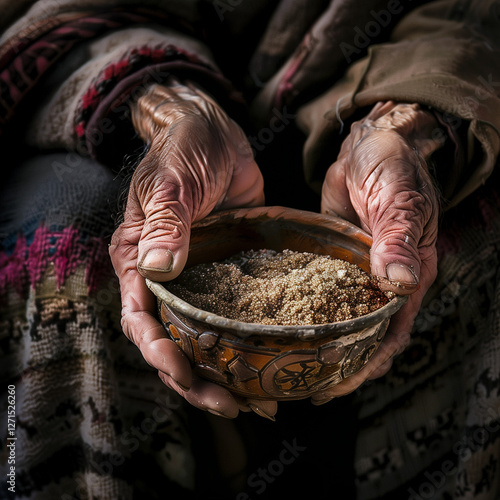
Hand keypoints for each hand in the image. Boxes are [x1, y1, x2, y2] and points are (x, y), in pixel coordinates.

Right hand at [109, 81, 275, 418]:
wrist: (214, 131)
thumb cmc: (183, 149)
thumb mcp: (172, 183)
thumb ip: (165, 224)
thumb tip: (157, 270)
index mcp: (139, 259)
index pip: (141, 318)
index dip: (158, 350)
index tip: (183, 370)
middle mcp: (166, 277)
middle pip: (172, 341)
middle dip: (194, 378)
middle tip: (230, 404)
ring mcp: (198, 278)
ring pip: (203, 339)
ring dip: (222, 373)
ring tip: (254, 402)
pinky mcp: (226, 273)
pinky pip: (233, 316)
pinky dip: (246, 343)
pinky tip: (268, 363)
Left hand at [312, 101, 442, 402]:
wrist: (372, 144)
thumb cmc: (395, 167)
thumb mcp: (399, 198)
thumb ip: (397, 236)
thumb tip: (398, 278)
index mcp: (407, 275)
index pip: (391, 331)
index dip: (368, 361)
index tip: (339, 382)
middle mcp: (380, 280)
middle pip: (361, 334)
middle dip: (337, 362)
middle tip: (304, 384)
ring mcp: (354, 271)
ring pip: (336, 316)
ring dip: (317, 340)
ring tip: (285, 361)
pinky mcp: (331, 257)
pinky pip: (317, 288)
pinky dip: (302, 307)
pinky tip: (277, 318)